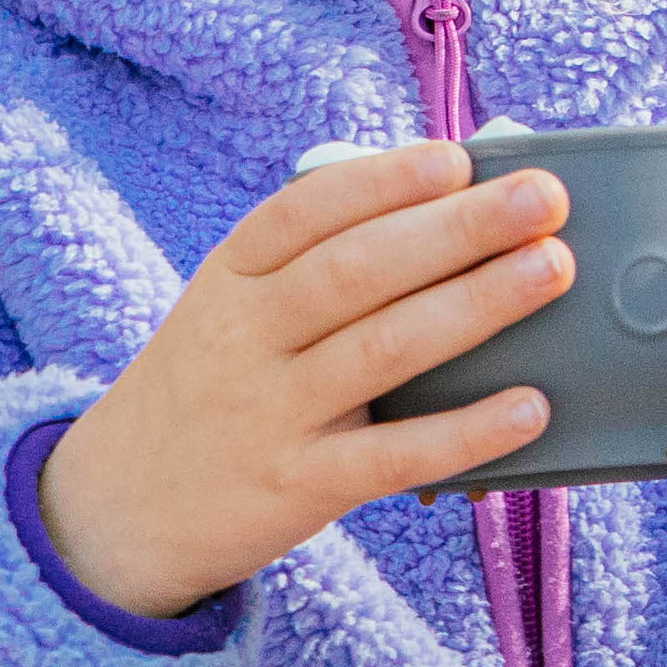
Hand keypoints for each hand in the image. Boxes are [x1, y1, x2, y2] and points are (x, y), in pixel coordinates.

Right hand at [39, 141, 576, 616]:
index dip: (383, 181)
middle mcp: (244, 336)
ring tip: (549, 269)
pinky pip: (392, 457)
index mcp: (229, 279)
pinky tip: (528, 406)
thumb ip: (308, 270)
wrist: (117, 508)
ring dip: (475, 304)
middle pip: (357, 270)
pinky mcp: (298, 486)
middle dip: (456, 228)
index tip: (456, 159)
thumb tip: (439, 218)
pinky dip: (464, 431)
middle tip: (542, 198)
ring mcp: (269, 412)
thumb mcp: (224, 313)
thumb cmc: (203, 390)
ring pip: (382, 349)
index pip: (304, 212)